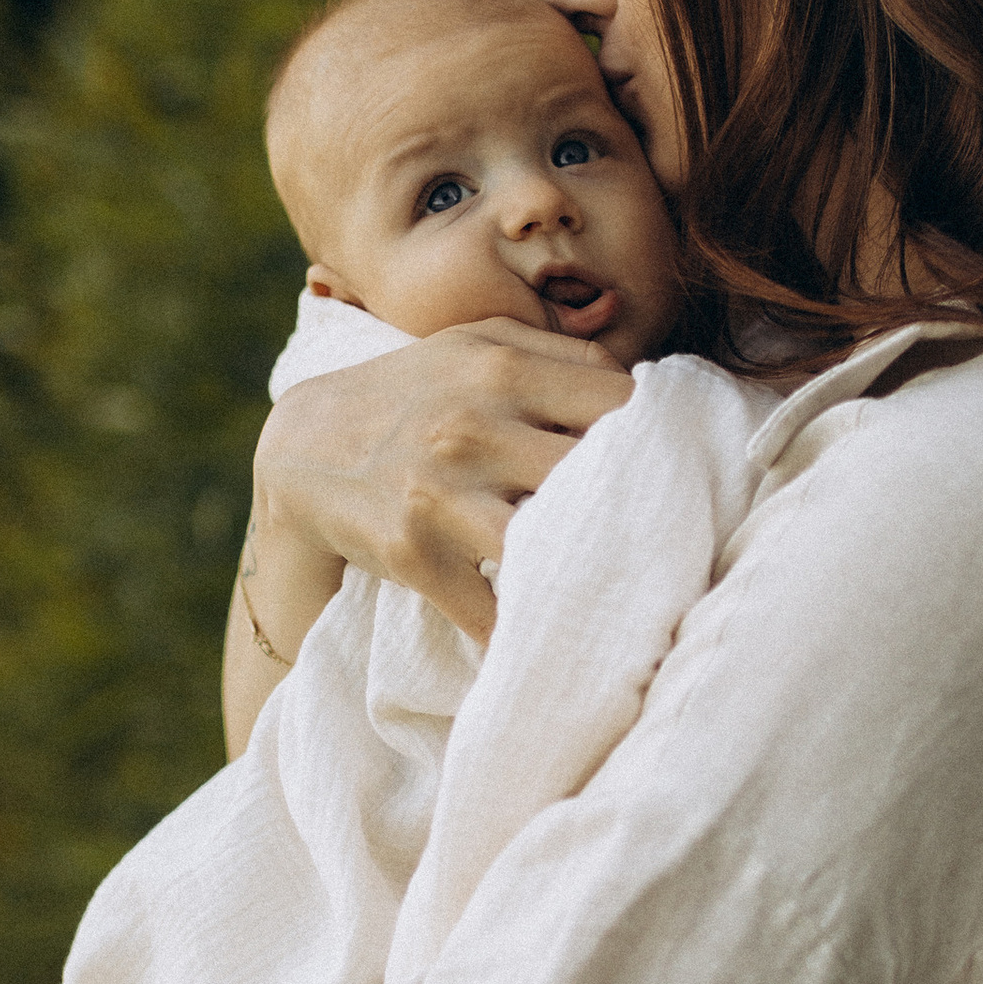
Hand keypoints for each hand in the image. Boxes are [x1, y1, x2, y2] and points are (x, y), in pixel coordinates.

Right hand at [250, 317, 634, 644]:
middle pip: (594, 475)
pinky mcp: (411, 553)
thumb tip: (645, 385)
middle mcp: (472, 427)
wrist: (304, 445)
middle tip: (672, 540)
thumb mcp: (474, 345)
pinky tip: (550, 639)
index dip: (659, 439)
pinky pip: (488, 611)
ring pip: (544, 547)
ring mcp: (439, 494)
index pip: (618, 404)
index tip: (678, 470)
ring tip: (620, 594)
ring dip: (585, 576)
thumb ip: (560, 355)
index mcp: (501, 370)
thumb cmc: (412, 392)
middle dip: (638, 510)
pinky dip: (521, 633)